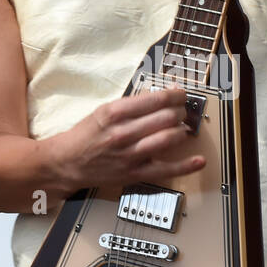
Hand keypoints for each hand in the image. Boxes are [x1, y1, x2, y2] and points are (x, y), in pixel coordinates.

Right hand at [49, 87, 204, 192]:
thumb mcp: (103, 111)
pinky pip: (166, 170)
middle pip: (165, 117)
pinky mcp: (135, 173)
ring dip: (182, 130)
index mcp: (114, 112)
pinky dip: (186, 166)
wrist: (67, 162)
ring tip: (184, 127)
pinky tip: (199, 160)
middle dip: (180, 111)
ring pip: (168, 139)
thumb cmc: (85, 135)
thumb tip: (158, 100)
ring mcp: (130, 154)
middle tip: (182, 110)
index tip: (181, 93)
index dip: (174, 95)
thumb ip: (130, 106)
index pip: (154, 100)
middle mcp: (123, 132)